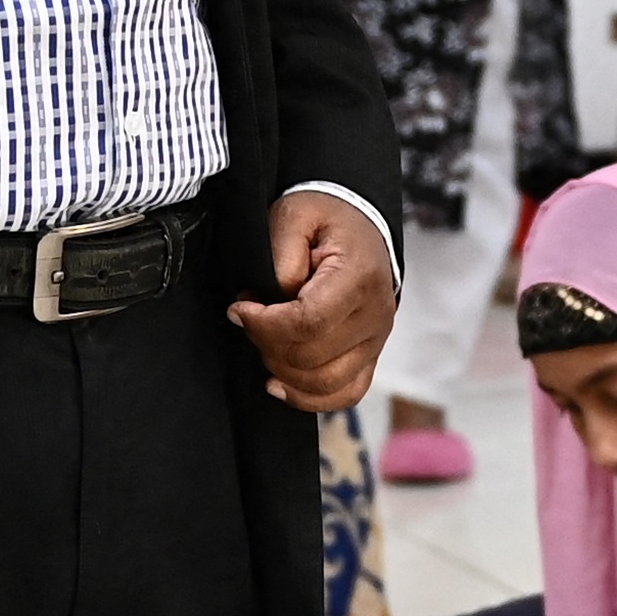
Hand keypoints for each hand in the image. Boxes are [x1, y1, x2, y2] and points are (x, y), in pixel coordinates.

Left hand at [230, 189, 399, 413]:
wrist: (360, 224)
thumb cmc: (325, 219)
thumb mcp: (294, 216)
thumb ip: (281, 257)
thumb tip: (269, 301)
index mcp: (359, 277)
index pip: (310, 322)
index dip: (265, 324)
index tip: (240, 309)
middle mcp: (376, 315)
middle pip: (313, 357)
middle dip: (267, 343)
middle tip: (249, 318)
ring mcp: (376, 340)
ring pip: (326, 383)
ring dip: (283, 371)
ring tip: (264, 341)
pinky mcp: (370, 356)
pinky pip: (345, 394)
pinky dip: (309, 398)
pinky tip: (280, 384)